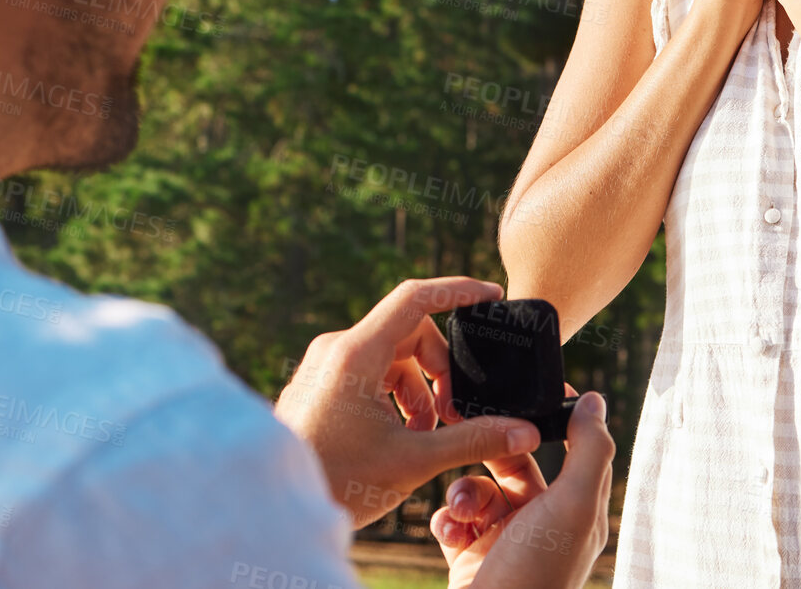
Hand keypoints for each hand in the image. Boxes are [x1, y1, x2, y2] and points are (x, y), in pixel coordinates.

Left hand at [274, 277, 544, 528]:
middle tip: (454, 413)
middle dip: (440, 368)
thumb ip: (473, 440)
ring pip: (389, 356)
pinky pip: (366, 372)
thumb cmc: (337, 483)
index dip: (459, 291)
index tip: (492, 295)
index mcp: (356, 354)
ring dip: (417, 387)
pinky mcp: (317, 385)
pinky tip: (401, 436)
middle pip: (408, 333)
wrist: (276, 510)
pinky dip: (393, 394)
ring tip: (426, 433)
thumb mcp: (414, 461)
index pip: (416, 297)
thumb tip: (523, 431)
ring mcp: (322, 366)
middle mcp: (335, 349)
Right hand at [429, 391, 614, 588]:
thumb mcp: (572, 506)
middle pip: (515, 462)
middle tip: (474, 438)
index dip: (553, 419)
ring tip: (462, 511)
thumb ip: (588, 450)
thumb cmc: (536, 575)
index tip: (528, 391)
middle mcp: (543, 523)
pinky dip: (448, 520)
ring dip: (464, 491)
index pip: (573, 448)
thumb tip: (596, 400)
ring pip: (479, 487)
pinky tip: (452, 533)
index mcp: (577, 511)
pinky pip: (454, 518)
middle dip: (492, 455)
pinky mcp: (470, 555)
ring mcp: (504, 540)